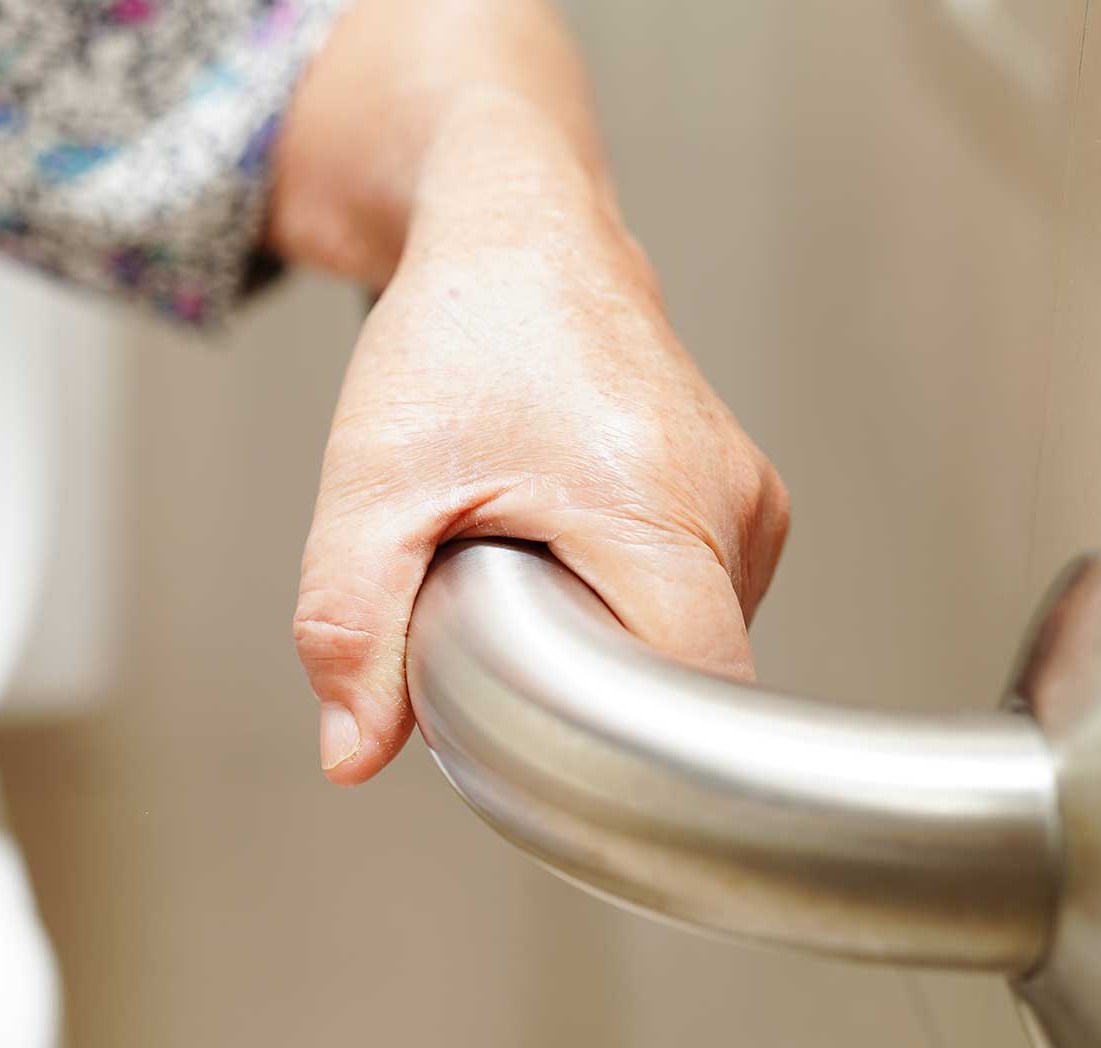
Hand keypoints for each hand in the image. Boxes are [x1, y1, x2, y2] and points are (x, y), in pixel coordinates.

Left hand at [289, 91, 789, 783]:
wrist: (518, 232)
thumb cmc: (456, 337)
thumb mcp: (372, 484)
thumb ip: (350, 624)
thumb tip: (353, 755)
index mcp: (657, 505)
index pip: (683, 706)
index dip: (611, 762)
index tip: (534, 761)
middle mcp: (732, 506)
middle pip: (682, 689)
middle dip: (585, 702)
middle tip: (496, 635)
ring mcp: (751, 504)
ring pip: (691, 653)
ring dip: (606, 654)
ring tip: (532, 578)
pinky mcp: (746, 503)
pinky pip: (699, 609)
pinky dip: (629, 615)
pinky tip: (569, 564)